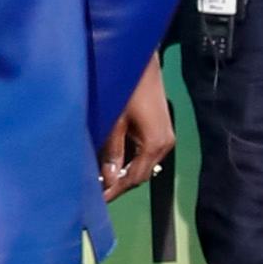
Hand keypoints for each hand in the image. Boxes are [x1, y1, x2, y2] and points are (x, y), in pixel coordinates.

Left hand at [97, 64, 171, 197]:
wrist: (142, 63)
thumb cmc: (127, 88)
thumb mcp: (115, 121)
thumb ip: (112, 151)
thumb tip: (108, 179)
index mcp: (155, 144)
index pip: (135, 178)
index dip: (116, 190)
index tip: (98, 200)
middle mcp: (165, 145)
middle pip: (141, 175)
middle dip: (120, 184)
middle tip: (97, 192)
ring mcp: (166, 137)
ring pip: (144, 165)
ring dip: (125, 173)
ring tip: (102, 178)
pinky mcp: (162, 130)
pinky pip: (146, 154)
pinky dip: (131, 161)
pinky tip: (115, 161)